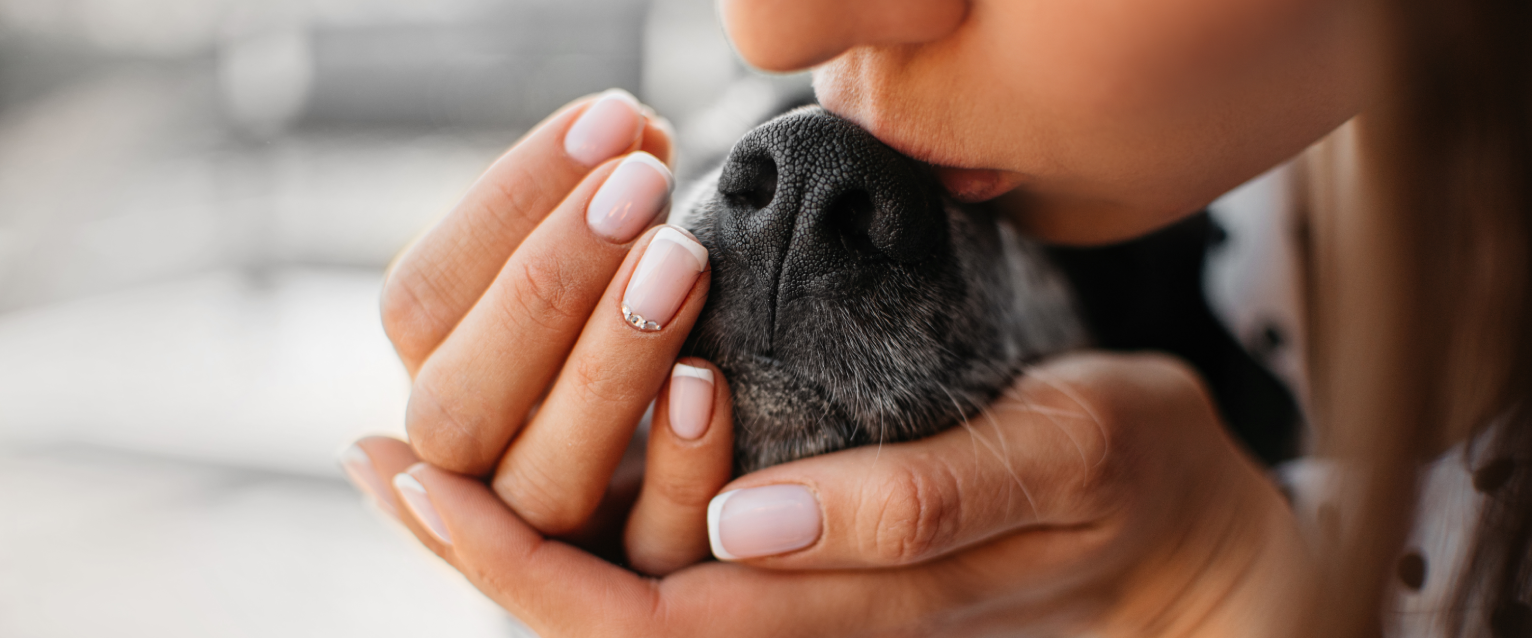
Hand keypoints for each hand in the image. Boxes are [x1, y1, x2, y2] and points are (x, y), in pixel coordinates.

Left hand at [346, 353, 1313, 636]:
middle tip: (379, 462)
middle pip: (611, 619)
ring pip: (631, 596)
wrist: (1179, 529)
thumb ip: (915, 503)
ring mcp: (809, 597)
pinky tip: (541, 467)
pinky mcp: (817, 562)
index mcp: (852, 608)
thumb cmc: (1127, 476)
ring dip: (518, 539)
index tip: (420, 484)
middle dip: (483, 553)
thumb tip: (744, 526)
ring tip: (413, 468)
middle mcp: (809, 618)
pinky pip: (678, 563)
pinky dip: (591, 521)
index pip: (652, 616)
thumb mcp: (1058, 456)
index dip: (521, 562)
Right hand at [362, 90, 739, 570]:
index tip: (613, 117)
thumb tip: (620, 123)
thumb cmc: (650, 330)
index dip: (508, 204)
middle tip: (641, 184)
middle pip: (457, 406)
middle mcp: (471, 469)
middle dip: (545, 285)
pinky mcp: (643, 583)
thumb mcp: (596, 274)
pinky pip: (653, 542)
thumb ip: (584, 219)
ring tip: (683, 259)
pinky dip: (681, 464)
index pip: (420, 300)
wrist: (729, 459)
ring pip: (545, 480)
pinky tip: (709, 381)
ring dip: (606, 365)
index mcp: (440, 377)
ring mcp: (554, 536)